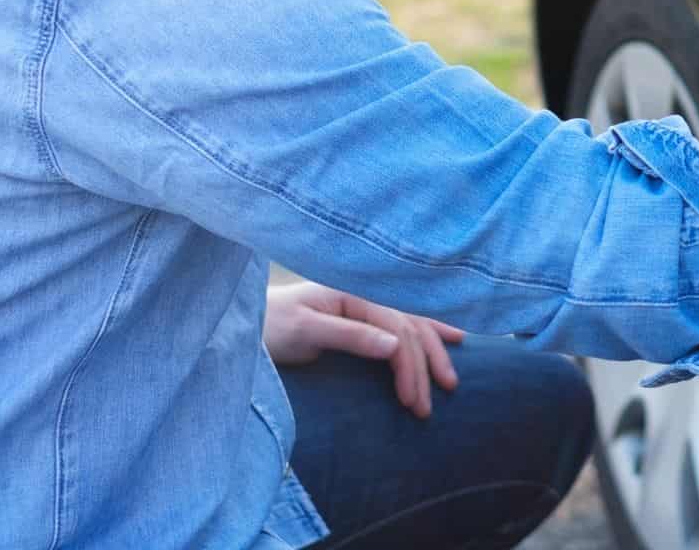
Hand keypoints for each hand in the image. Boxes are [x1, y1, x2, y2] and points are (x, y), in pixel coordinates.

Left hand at [264, 280, 464, 418]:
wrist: (246, 320)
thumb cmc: (270, 326)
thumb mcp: (305, 331)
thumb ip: (350, 336)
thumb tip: (395, 347)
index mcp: (354, 294)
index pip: (397, 330)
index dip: (409, 367)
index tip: (412, 402)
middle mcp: (366, 295)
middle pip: (410, 328)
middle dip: (425, 366)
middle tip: (431, 404)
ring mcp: (366, 303)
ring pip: (413, 324)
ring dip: (434, 351)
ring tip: (450, 380)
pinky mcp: (363, 316)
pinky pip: (405, 322)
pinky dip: (429, 331)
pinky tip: (452, 337)